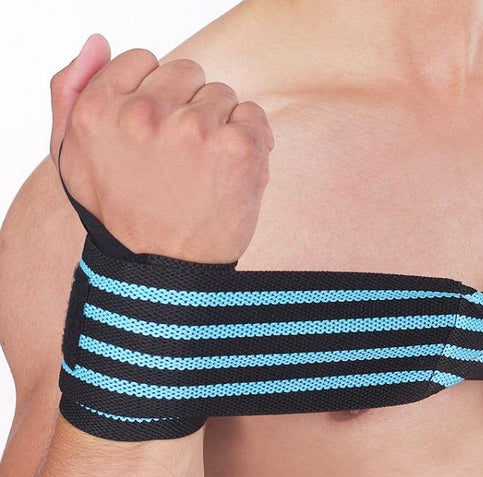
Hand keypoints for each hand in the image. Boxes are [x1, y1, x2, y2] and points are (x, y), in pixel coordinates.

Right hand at [49, 34, 273, 262]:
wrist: (167, 272)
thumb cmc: (124, 215)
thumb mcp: (73, 159)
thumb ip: (71, 93)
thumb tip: (99, 42)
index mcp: (98, 111)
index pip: (142, 61)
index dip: (155, 96)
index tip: (157, 132)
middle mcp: (143, 114)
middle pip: (186, 73)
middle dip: (187, 107)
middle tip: (180, 157)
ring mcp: (193, 128)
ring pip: (221, 94)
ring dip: (218, 126)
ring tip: (204, 171)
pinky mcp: (237, 146)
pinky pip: (254, 114)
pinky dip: (251, 139)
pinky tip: (232, 171)